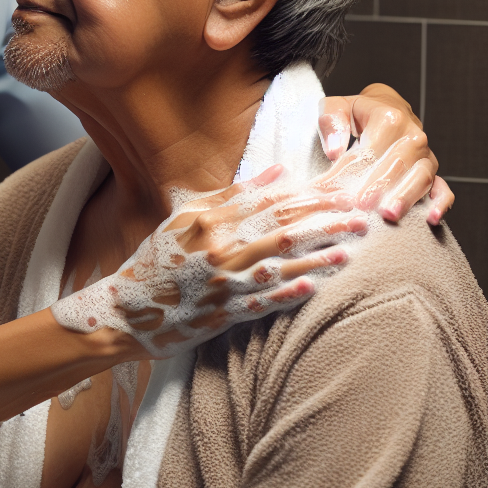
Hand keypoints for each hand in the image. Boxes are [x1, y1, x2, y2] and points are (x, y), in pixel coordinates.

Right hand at [51, 164, 365, 357]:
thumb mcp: (184, 216)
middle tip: (360, 216)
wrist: (127, 311)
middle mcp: (217, 250)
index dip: (306, 196)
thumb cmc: (157, 259)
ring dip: (317, 258)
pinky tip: (315, 286)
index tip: (339, 190)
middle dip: (324, 223)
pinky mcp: (225, 315)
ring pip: (279, 266)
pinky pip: (263, 304)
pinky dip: (289, 294)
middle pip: (281, 231)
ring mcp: (222, 284)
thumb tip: (276, 172)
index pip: (267, 203)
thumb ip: (230, 194)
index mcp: (208, 222)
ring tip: (351, 250)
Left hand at [318, 84, 450, 224]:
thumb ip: (330, 122)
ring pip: (421, 177)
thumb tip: (334, 151)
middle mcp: (413, 136)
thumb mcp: (335, 106)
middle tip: (363, 206)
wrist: (386, 107)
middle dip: (380, 187)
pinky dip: (441, 203)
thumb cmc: (356, 111)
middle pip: (398, 164)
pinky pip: (443, 188)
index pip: (371, 150)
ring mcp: (426, 155)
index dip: (356, 171)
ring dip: (406, 197)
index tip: (343, 190)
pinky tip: (431, 218)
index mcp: (389, 118)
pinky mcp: (432, 170)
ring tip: (389, 214)